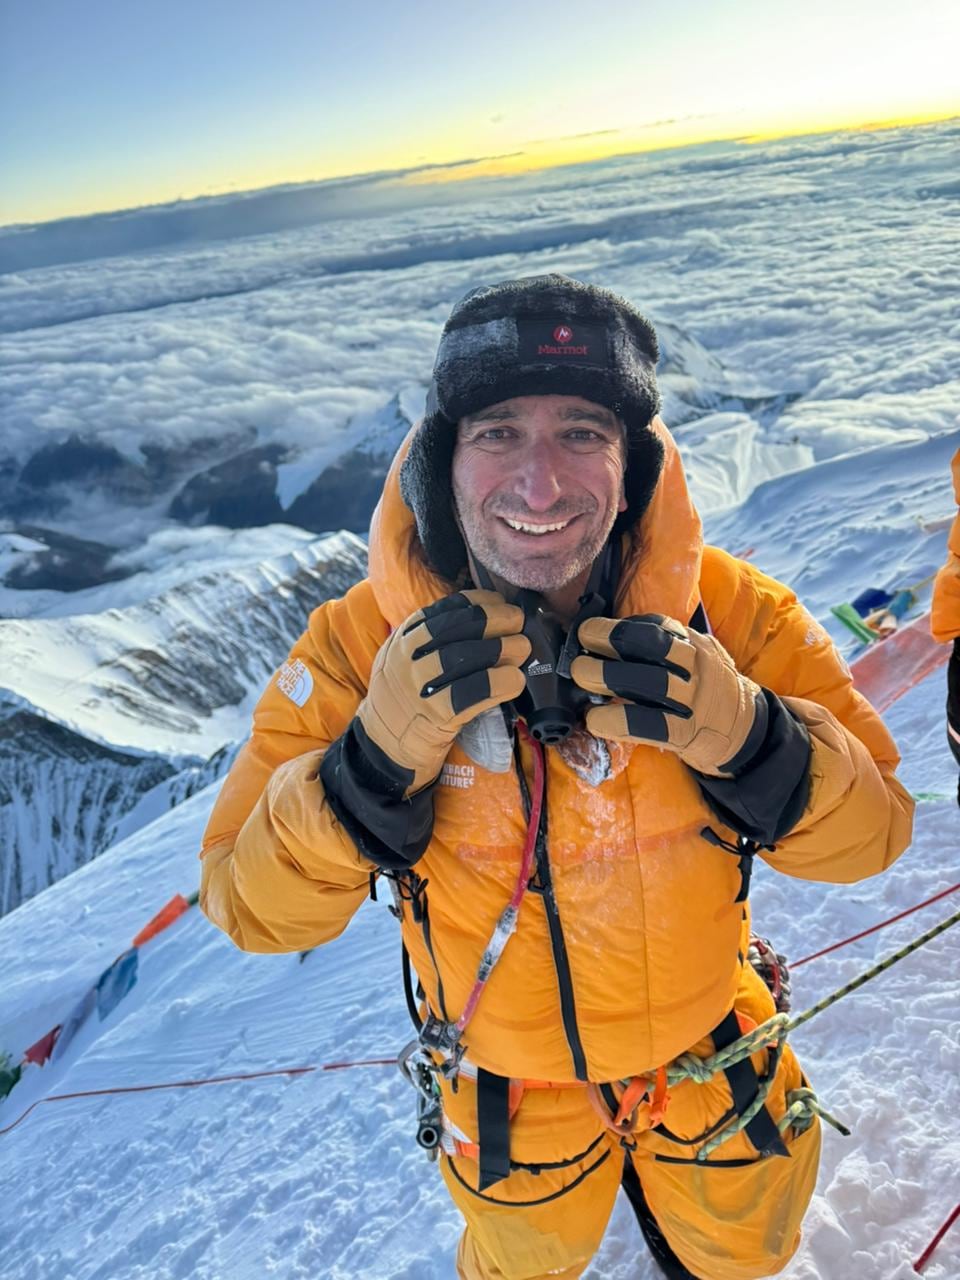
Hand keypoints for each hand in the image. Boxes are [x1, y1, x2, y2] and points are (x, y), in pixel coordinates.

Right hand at [358, 590, 530, 793]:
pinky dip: (499, 683)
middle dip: (495, 620)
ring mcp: (420, 685)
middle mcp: (408, 657)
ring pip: (466, 657)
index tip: (501, 603)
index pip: (445, 610)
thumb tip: (484, 620)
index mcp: (403, 639)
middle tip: (518, 621)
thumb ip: (432, 641)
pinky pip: (473, 693)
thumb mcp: (404, 660)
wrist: (383, 746)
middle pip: (458, 628)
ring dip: (502, 648)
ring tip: (523, 648)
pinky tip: (515, 680)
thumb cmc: (403, 700)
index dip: (479, 603)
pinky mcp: (436, 714)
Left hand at [571, 613, 761, 775]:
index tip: (588, 631)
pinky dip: (618, 721)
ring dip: (610, 677)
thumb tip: (608, 638)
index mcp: (694, 645)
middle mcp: (696, 666)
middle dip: (612, 642)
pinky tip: (595, 719)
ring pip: (652, 682)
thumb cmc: (708, 689)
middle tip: (580, 649)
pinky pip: (652, 725)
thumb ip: (665, 646)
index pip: (657, 627)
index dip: (618, 627)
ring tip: (581, 676)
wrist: (747, 730)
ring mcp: (694, 700)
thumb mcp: (698, 656)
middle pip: (653, 647)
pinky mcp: (688, 734)